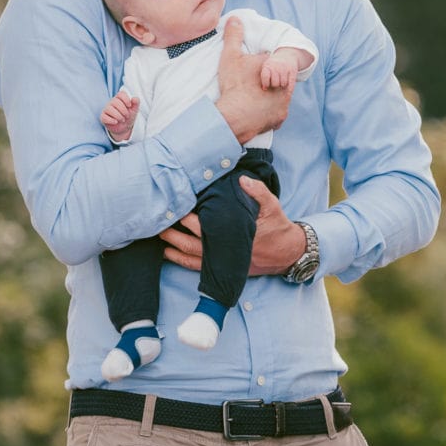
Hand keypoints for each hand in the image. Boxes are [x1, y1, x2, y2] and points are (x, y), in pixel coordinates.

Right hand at [100, 91, 139, 142]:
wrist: (124, 128)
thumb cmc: (128, 116)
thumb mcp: (134, 110)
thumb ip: (136, 103)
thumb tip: (135, 98)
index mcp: (119, 98)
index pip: (121, 94)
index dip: (126, 99)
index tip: (130, 106)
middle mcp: (112, 102)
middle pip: (115, 101)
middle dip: (123, 110)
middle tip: (127, 116)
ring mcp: (106, 109)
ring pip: (109, 109)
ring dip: (118, 115)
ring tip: (123, 120)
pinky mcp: (103, 117)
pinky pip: (104, 117)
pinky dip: (111, 120)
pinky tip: (116, 122)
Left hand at [159, 176, 305, 275]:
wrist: (287, 253)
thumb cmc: (277, 227)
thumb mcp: (272, 205)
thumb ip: (258, 191)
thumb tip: (242, 179)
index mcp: (234, 233)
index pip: (206, 225)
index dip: (189, 217)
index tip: (177, 206)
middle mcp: (224, 249)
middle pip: (192, 242)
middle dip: (174, 233)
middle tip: (158, 222)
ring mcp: (222, 260)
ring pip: (191, 256)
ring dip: (173, 248)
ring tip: (158, 237)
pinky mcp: (222, 266)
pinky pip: (197, 267)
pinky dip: (181, 261)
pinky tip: (169, 254)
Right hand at [216, 17, 291, 143]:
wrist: (236, 115)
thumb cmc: (235, 84)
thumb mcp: (231, 56)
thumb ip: (234, 36)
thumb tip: (235, 19)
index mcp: (274, 66)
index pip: (271, 62)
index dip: (261, 66)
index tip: (251, 70)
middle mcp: (284, 84)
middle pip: (278, 79)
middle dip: (269, 81)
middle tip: (253, 85)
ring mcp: (283, 102)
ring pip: (279, 97)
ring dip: (270, 97)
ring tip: (254, 99)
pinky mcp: (279, 118)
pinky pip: (276, 114)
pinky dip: (268, 113)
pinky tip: (257, 112)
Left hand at [260, 52, 298, 92]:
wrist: (286, 54)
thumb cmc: (273, 65)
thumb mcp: (266, 67)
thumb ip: (264, 77)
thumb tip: (264, 89)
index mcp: (268, 65)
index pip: (265, 77)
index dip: (266, 84)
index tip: (266, 87)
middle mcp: (277, 66)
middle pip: (275, 83)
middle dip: (275, 85)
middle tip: (276, 83)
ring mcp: (285, 68)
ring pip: (283, 84)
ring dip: (282, 85)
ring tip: (281, 82)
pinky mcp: (293, 70)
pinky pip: (291, 83)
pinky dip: (290, 90)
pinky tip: (288, 93)